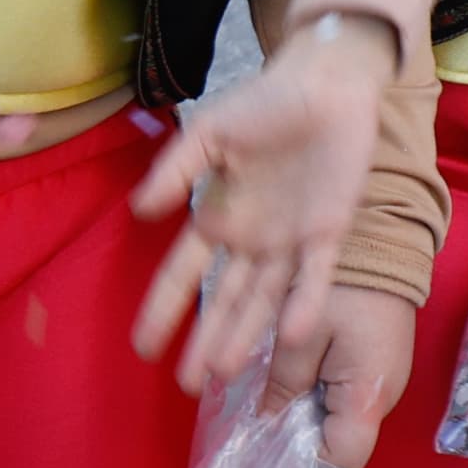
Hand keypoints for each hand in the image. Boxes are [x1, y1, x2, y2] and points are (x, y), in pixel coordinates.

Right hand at [128, 11, 396, 405]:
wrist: (327, 83)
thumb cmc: (264, 103)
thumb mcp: (208, 134)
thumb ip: (174, 172)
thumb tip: (138, 212)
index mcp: (218, 216)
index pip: (183, 274)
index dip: (164, 310)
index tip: (144, 347)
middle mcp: (251, 239)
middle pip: (223, 301)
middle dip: (204, 342)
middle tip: (186, 385)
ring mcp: (290, 241)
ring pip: (263, 300)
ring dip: (245, 336)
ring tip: (222, 373)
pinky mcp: (329, 234)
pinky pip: (314, 277)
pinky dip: (304, 305)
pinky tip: (292, 336)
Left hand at [276, 284, 420, 467]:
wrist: (384, 238)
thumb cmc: (343, 284)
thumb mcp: (300, 334)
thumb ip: (284, 381)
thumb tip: (265, 422)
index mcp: (367, 397)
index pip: (342, 461)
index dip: (305, 462)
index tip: (269, 450)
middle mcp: (382, 398)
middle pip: (341, 443)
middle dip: (301, 438)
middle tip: (260, 422)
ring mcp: (383, 382)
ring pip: (341, 419)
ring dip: (307, 414)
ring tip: (269, 399)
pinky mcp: (376, 365)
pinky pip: (346, 395)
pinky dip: (318, 393)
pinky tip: (291, 377)